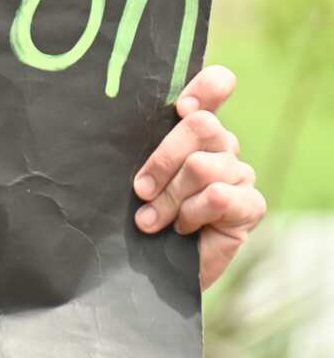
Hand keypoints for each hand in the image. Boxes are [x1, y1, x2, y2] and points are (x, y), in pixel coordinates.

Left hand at [133, 65, 265, 289]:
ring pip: (203, 166)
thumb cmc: (134, 217)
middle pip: (201, 125)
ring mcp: (239, 175)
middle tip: (140, 191)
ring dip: (169, 199)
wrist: (149, 270)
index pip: (216, 86)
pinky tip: (183, 229)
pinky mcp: (249, 205)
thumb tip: (107, 125)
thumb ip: (134, 148)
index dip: (205, 89)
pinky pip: (219, 196)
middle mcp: (221, 146)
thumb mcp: (129, 179)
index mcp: (193, 130)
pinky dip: (191, 215)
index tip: (181, 107)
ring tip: (152, 222)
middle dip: (162, 161)